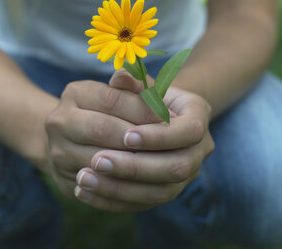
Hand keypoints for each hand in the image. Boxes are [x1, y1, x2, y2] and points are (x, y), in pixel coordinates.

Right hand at [44, 78, 162, 200]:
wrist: (73, 139)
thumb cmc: (111, 109)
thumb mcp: (122, 92)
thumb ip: (135, 84)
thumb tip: (142, 79)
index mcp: (74, 93)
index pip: (113, 99)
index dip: (144, 110)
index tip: (171, 118)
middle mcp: (58, 121)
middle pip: (103, 130)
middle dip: (139, 138)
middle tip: (170, 144)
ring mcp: (57, 153)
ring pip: (99, 162)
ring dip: (134, 165)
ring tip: (163, 165)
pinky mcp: (63, 180)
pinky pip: (96, 189)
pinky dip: (122, 189)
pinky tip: (147, 185)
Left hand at [73, 70, 214, 211]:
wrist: (153, 119)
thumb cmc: (145, 96)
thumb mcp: (139, 84)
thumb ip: (131, 81)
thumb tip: (119, 77)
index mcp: (198, 117)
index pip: (188, 132)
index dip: (158, 136)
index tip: (126, 136)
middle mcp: (199, 150)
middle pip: (176, 168)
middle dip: (135, 166)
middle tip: (97, 160)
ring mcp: (184, 177)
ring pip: (158, 193)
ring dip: (119, 188)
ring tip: (83, 178)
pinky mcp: (163, 193)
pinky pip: (140, 205)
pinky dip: (110, 200)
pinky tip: (82, 192)